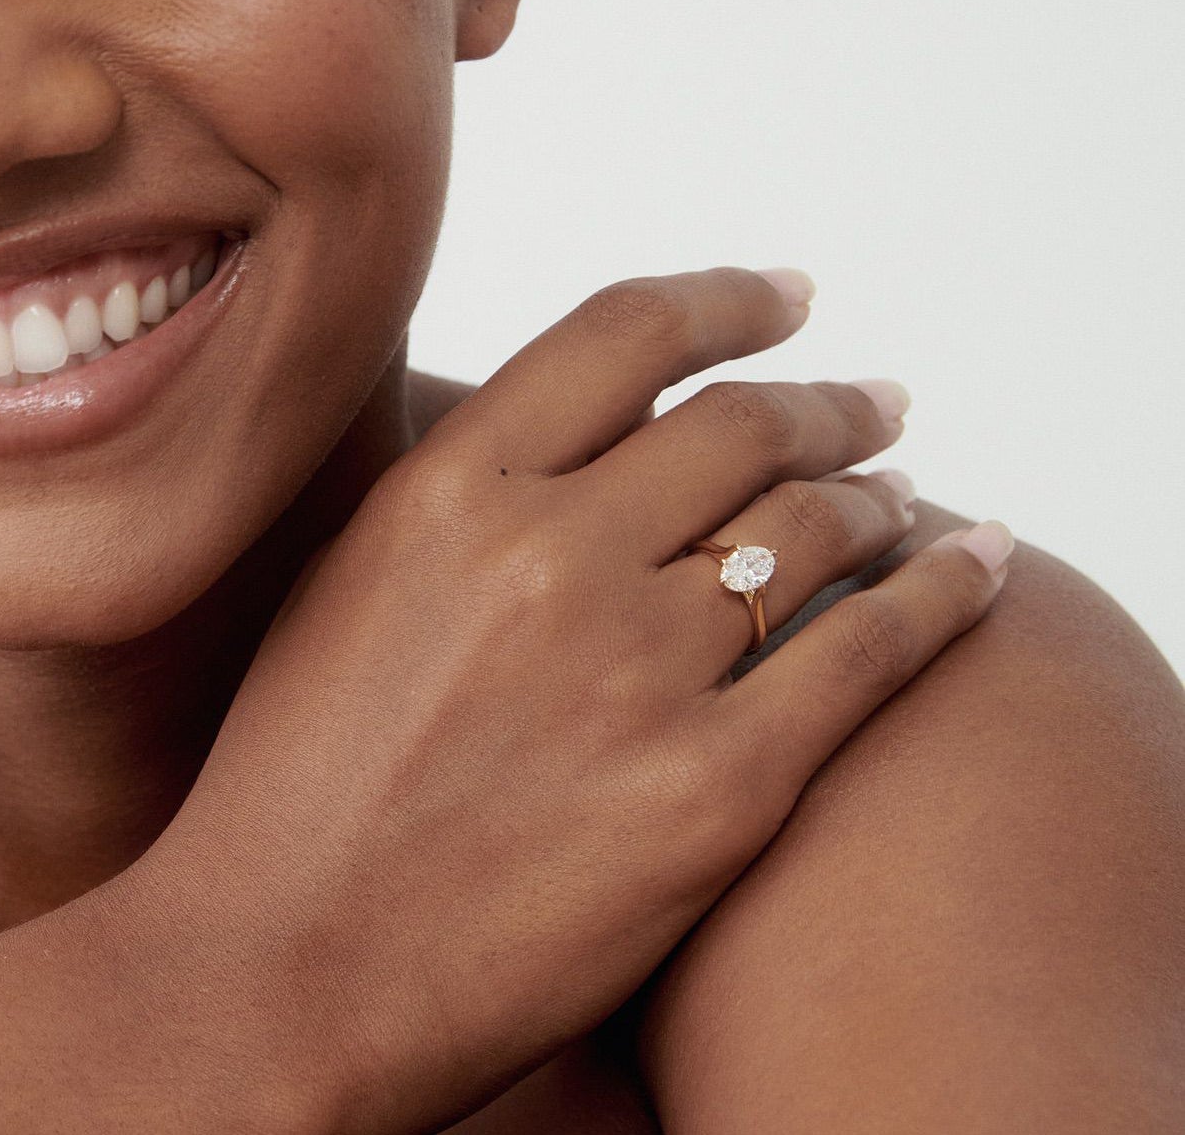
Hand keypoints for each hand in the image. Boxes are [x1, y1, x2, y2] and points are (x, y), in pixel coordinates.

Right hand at [125, 268, 1009, 1133]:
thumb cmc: (298, 776)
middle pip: (742, 421)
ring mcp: (636, 669)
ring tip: (898, 493)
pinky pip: (868, 655)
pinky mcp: (713, 788)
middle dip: (828, 400)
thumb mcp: (353, 577)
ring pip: (813, 526)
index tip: (782, 294)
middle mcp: (549, 552)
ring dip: (875, 491)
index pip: (628, 333)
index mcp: (448, 487)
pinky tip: (975, 561)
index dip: (728, 299)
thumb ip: (466, 486)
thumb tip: (585, 429)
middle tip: (873, 402)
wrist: (287, 967)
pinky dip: (943, 592)